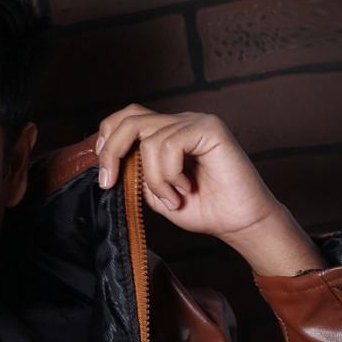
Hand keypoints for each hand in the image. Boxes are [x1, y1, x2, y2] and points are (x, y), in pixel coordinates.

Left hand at [96, 104, 325, 275]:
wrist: (238, 222)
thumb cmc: (204, 209)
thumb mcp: (157, 194)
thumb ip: (137, 175)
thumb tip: (114, 165)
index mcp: (166, 134)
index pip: (127, 119)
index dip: (107, 139)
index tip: (103, 174)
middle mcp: (179, 123)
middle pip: (130, 119)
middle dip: (111, 152)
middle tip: (108, 183)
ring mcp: (195, 122)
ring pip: (150, 142)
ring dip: (156, 180)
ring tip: (174, 198)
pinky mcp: (210, 128)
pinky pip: (171, 145)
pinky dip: (170, 174)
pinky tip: (185, 189)